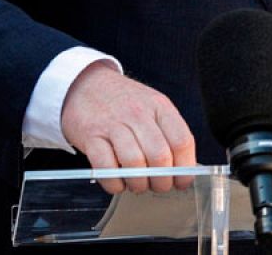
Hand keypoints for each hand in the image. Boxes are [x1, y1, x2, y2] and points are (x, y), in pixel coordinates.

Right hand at [61, 61, 197, 193]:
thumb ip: (168, 133)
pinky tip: (118, 182)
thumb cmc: (124, 102)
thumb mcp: (152, 107)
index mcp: (160, 107)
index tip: (182, 181)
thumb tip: (182, 169)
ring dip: (139, 184)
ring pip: (134, 165)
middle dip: (162, 181)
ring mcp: (114, 125)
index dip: (185, 168)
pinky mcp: (91, 136)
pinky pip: (107, 169)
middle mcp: (138, 114)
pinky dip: (114, 183)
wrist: (86, 85)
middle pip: (160, 156)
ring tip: (138, 185)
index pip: (182, 141)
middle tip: (158, 186)